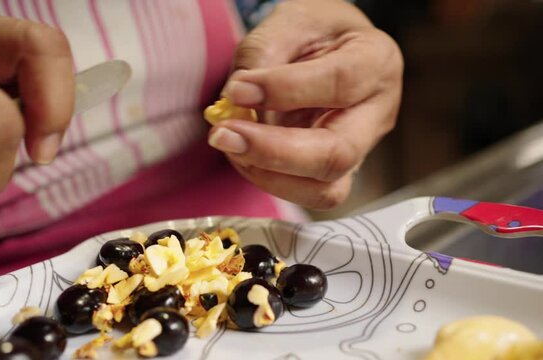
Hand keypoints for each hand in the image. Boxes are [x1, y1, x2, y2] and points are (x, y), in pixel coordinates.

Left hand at [208, 0, 402, 208]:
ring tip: (231, 144)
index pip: (340, 84)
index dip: (284, 90)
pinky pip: (306, 193)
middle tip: (224, 135)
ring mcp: (359, 150)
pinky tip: (243, 154)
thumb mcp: (290, 22)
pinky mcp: (335, 172)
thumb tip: (236, 101)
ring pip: (325, 190)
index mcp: (375, 62)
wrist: (325, 48)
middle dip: (274, 152)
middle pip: (338, 154)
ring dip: (268, 175)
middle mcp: (376, 114)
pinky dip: (268, 179)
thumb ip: (264, 56)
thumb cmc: (312, 32)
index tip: (238, 89)